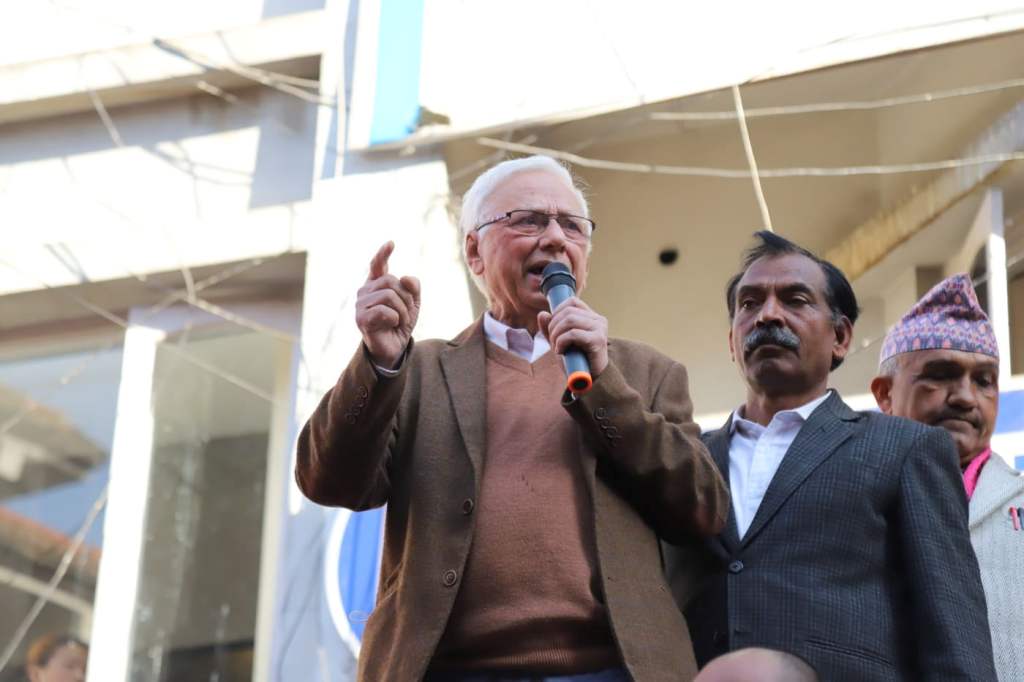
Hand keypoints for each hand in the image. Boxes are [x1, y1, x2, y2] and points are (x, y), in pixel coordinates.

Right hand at [355, 241, 420, 367]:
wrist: (394, 347)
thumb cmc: (400, 323)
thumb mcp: (412, 302)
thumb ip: (413, 287)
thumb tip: (405, 278)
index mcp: (376, 285)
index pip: (377, 265)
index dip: (383, 254)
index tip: (392, 243)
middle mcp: (365, 291)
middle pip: (392, 281)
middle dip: (406, 298)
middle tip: (405, 314)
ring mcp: (360, 304)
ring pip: (390, 295)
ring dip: (402, 311)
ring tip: (398, 321)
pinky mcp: (361, 318)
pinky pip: (385, 311)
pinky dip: (395, 319)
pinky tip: (391, 325)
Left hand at [537, 297, 608, 376]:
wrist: (589, 382)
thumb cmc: (576, 361)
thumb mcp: (560, 342)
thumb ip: (550, 329)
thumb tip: (542, 314)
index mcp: (592, 317)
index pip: (572, 302)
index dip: (557, 311)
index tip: (552, 329)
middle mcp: (598, 320)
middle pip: (568, 311)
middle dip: (553, 326)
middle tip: (552, 343)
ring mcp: (600, 329)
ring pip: (569, 320)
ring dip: (556, 334)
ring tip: (556, 348)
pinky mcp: (598, 340)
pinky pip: (573, 333)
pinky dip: (561, 341)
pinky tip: (561, 351)